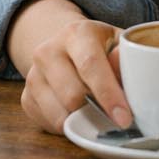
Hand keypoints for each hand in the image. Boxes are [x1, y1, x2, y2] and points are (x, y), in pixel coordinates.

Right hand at [9, 0, 129, 133]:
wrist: (65, 45)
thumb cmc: (101, 48)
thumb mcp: (119, 43)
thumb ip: (128, 58)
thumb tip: (132, 75)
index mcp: (76, 33)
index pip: (90, 65)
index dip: (108, 94)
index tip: (124, 118)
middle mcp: (48, 50)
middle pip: (72, 95)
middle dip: (97, 111)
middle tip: (115, 118)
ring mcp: (33, 75)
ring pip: (59, 114)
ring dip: (82, 121)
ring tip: (96, 112)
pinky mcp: (26, 97)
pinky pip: (50, 124)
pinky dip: (69, 126)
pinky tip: (79, 113)